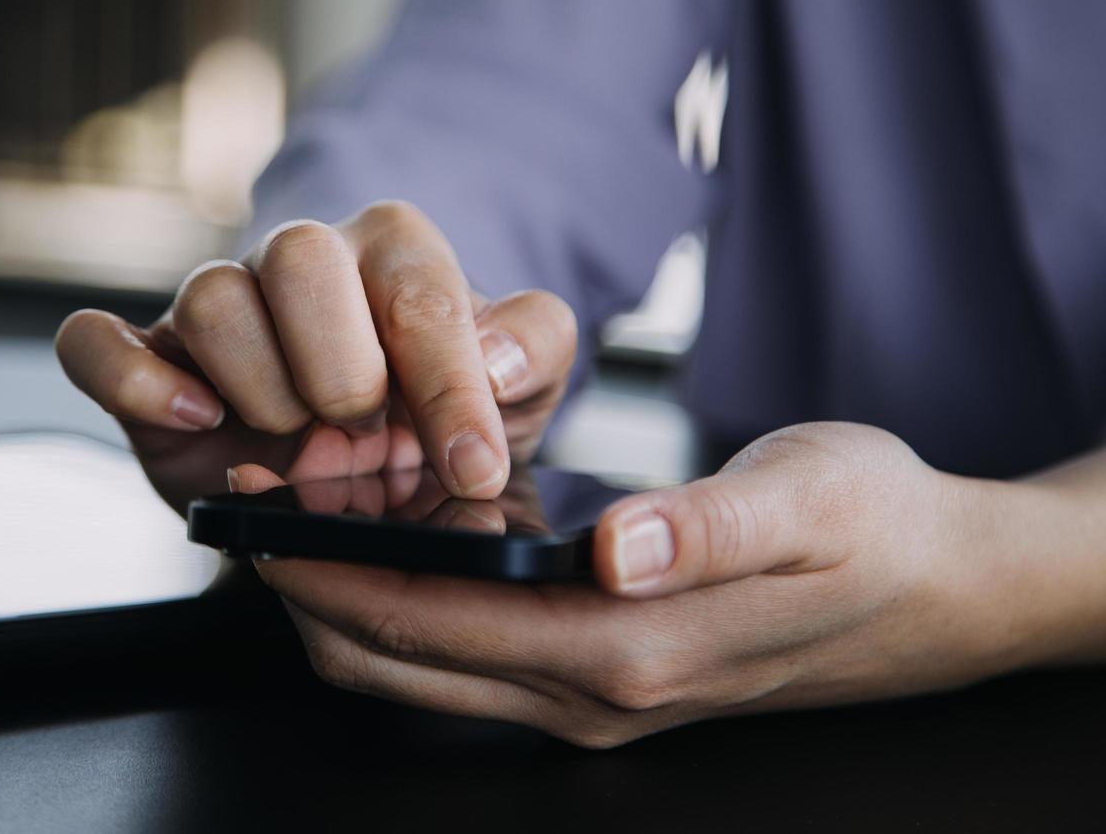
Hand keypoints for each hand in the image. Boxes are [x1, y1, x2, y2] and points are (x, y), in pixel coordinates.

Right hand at [55, 201, 576, 503]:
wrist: (365, 466)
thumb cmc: (436, 415)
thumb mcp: (520, 391)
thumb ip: (534, 348)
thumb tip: (493, 354)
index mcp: (393, 255)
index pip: (417, 288)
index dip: (448, 382)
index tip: (472, 466)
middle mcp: (301, 266)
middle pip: (297, 256)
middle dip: (340, 369)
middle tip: (366, 437)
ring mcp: (219, 308)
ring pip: (210, 296)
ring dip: (258, 386)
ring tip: (293, 443)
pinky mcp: (149, 361)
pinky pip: (95, 342)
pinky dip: (132, 378)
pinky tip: (193, 420)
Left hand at [255, 422, 1100, 747]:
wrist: (939, 589)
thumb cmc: (876, 528)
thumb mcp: (811, 500)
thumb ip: (710, 526)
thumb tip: (618, 546)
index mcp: (627, 646)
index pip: (433, 626)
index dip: (331, 577)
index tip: (259, 521)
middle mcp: (595, 690)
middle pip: (403, 663)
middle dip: (312, 595)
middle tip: (254, 514)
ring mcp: (597, 693)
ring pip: (428, 666)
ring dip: (355, 602)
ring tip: (305, 517)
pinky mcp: (607, 671)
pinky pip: (474, 650)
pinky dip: (414, 605)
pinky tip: (404, 534)